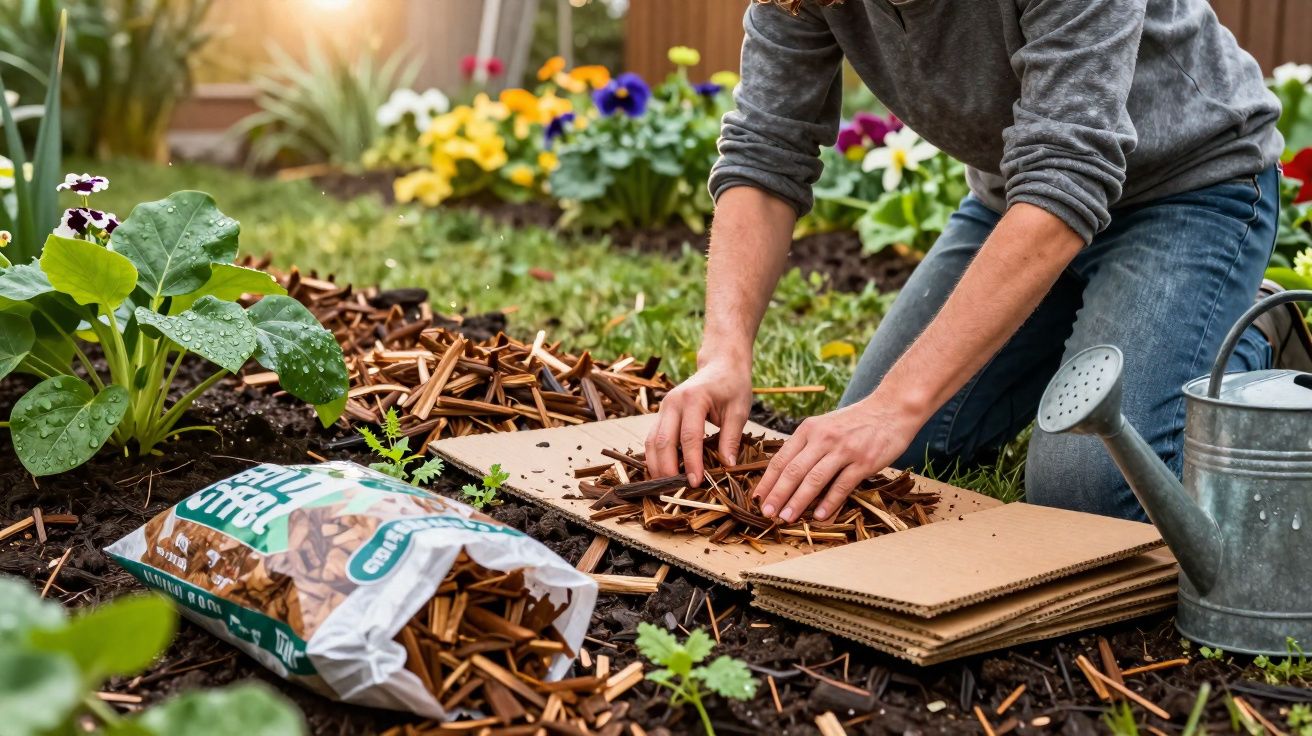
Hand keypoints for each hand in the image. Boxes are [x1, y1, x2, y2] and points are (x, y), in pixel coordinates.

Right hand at [645, 358, 753, 485]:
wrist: (720, 364)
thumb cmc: (732, 386)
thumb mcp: (739, 410)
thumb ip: (731, 437)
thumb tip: (727, 466)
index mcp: (693, 398)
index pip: (689, 436)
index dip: (691, 462)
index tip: (696, 483)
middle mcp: (673, 402)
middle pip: (664, 441)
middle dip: (668, 468)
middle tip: (677, 491)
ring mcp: (664, 407)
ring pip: (652, 441)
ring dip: (656, 466)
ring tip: (666, 487)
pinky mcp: (662, 414)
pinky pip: (653, 438)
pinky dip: (654, 457)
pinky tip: (662, 473)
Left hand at [753, 398, 917, 522]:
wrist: (892, 408)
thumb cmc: (856, 422)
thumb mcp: (825, 426)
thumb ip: (807, 446)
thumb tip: (786, 474)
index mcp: (809, 429)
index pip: (782, 458)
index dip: (768, 481)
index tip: (757, 499)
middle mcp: (823, 438)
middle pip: (793, 471)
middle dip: (778, 494)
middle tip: (767, 513)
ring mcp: (844, 450)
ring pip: (814, 479)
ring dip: (798, 501)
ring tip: (787, 518)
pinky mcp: (864, 461)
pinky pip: (842, 485)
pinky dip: (829, 502)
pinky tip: (819, 515)